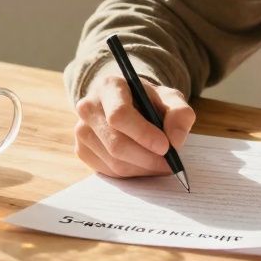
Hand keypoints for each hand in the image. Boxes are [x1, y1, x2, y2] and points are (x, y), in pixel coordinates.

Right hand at [73, 74, 195, 177]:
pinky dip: (131, 173)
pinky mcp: (82, 150)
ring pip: (114, 162)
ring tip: (161, 163)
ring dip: (143, 168)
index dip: (143, 134)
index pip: (120, 115)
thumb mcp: (169, 98)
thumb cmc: (149, 101)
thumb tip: (175, 140)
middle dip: (147, 158)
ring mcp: (81, 130)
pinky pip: (108, 171)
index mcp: (109, 87)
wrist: (127, 103)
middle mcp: (88, 107)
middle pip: (116, 143)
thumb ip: (180, 113)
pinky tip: (144, 164)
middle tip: (170, 164)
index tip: (165, 146)